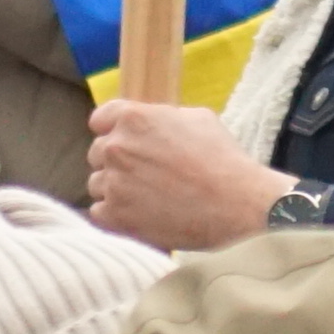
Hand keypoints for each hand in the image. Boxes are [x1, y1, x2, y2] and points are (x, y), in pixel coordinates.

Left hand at [85, 98, 292, 250]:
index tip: (125, 143)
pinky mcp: (115, 216)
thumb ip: (163, 117)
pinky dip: (114, 216)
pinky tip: (139, 215)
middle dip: (117, 161)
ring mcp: (113, 183)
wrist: (236, 205)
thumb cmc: (222, 160)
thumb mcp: (197, 119)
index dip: (112, 130)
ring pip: (97, 184)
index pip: (100, 119)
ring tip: (146, 198)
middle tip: (144, 175)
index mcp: (133, 118)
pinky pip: (98, 213)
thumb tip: (152, 123)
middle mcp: (117, 147)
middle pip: (97, 153)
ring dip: (115, 190)